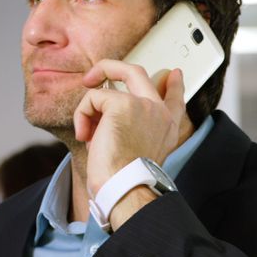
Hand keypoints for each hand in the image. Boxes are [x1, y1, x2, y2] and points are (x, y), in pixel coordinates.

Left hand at [74, 60, 187, 196]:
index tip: (174, 75)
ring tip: (87, 135)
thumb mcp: (134, 151)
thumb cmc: (123, 178)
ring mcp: (143, 105)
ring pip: (104, 90)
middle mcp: (159, 113)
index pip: (174, 99)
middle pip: (137, 73)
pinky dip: (82, 116)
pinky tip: (85, 136)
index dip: (173, 86)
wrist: (125, 188)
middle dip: (110, 68)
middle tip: (93, 75)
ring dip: (87, 112)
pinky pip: (92, 98)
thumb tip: (105, 112)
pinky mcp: (123, 104)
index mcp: (167, 127)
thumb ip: (130, 129)